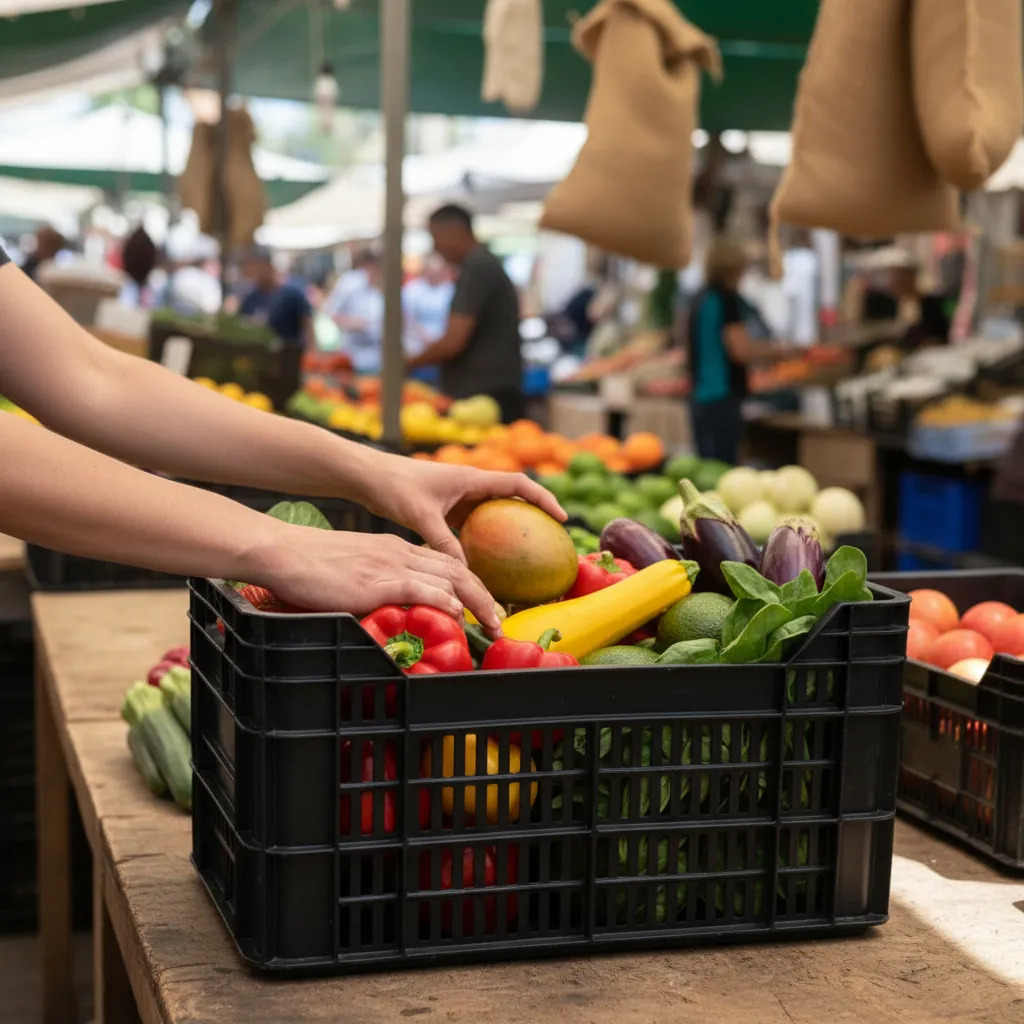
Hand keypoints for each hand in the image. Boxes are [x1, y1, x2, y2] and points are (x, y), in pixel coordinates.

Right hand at [251, 524, 501, 631]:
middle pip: (457, 570)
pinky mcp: (376, 581)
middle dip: (484, 596)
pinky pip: (419, 589)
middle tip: (500, 622)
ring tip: (492, 625)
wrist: (284, 552)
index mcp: (395, 549)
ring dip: (476, 603)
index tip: (483, 607)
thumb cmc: (309, 565)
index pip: (444, 564)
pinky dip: (443, 602)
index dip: (470, 586)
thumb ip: (375, 585)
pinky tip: (458, 614)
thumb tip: (388, 609)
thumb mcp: (353, 570)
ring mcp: (389, 566)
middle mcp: (400, 554)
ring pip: (448, 579)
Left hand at [365, 457, 566, 563]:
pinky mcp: (448, 508)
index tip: (561, 518)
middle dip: (535, 514)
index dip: (543, 499)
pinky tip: (489, 562)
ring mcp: (460, 497)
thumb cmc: (394, 488)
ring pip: (495, 512)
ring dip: (512, 527)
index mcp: (471, 478)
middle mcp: (470, 485)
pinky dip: (486, 538)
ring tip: (528, 554)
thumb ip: (444, 543)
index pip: (518, 484)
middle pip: (513, 497)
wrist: (369, 477)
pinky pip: (475, 524)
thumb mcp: (421, 516)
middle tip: (551, 539)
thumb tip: (465, 572)